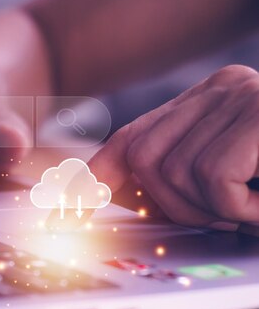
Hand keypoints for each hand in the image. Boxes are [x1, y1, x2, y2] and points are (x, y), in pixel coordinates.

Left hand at [88, 65, 258, 229]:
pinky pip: (214, 177)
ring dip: (211, 210)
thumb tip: (118, 196)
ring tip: (250, 210)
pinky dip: (236, 208)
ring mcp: (240, 95)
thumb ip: (180, 178)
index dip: (95, 178)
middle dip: (170, 205)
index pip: (130, 137)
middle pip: (140, 157)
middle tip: (219, 220)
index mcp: (206, 99)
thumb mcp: (232, 174)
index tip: (68, 212)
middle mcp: (219, 88)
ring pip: (175, 173)